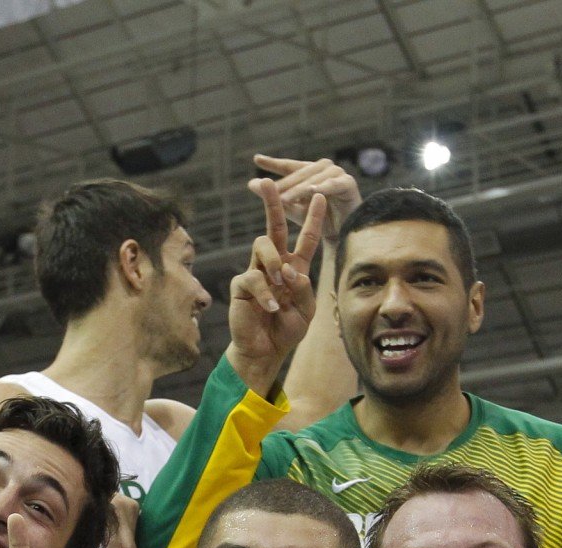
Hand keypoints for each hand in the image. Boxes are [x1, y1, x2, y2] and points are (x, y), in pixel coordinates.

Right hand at [225, 184, 326, 391]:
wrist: (265, 351)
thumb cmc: (286, 329)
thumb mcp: (306, 310)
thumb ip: (303, 289)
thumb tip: (289, 269)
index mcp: (293, 267)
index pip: (305, 238)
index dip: (312, 217)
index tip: (320, 196)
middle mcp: (273, 264)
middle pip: (273, 227)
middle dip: (272, 203)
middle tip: (268, 182)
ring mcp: (256, 271)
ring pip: (262, 245)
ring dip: (273, 261)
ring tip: (280, 283)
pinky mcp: (241, 284)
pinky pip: (253, 278)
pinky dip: (266, 294)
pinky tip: (272, 307)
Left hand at [251, 154, 360, 240]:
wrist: (343, 235)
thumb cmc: (318, 221)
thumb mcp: (292, 207)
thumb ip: (274, 196)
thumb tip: (251, 184)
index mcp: (310, 172)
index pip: (289, 166)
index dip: (273, 163)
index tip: (256, 159)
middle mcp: (324, 168)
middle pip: (299, 174)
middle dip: (284, 183)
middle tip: (268, 191)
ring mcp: (337, 173)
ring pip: (314, 180)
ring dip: (299, 189)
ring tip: (284, 199)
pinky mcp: (349, 183)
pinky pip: (334, 185)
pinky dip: (324, 188)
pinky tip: (313, 192)